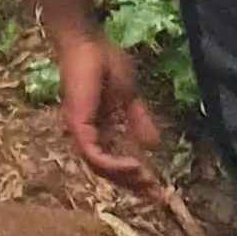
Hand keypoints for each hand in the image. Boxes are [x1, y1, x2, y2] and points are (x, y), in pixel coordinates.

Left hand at [53, 23, 162, 190]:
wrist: (88, 40)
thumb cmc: (104, 60)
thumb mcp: (129, 96)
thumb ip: (138, 121)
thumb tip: (153, 145)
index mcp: (97, 128)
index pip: (114, 161)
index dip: (134, 176)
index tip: (158, 189)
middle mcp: (86, 134)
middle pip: (108, 171)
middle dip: (133, 184)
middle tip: (157, 195)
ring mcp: (80, 131)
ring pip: (101, 168)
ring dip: (125, 178)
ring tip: (148, 182)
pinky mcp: (78, 125)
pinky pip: (95, 155)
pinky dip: (114, 165)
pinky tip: (135, 167)